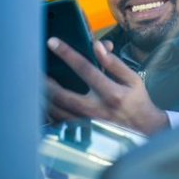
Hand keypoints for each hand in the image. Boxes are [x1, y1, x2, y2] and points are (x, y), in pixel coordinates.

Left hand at [45, 37, 168, 134]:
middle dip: (45, 79)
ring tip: (35, 82)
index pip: (84, 68)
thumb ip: (114, 63)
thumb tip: (97, 46)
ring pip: (57, 111)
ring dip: (44, 96)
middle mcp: (97, 110)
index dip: (67, 53)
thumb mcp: (132, 79)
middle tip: (33, 66)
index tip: (52, 42)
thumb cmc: (137, 101)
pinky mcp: (83, 135)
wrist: (144, 132)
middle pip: (62, 94)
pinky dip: (49, 111)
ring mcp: (88, 126)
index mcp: (111, 93)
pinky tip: (44, 101)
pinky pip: (58, 124)